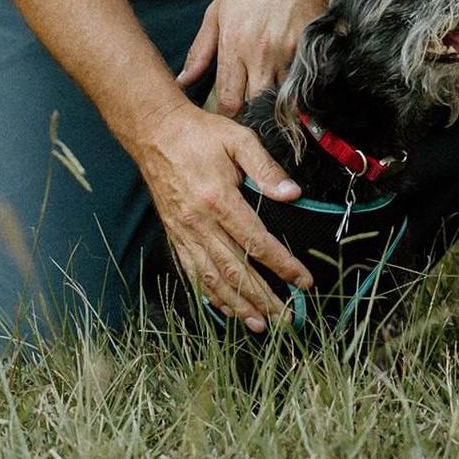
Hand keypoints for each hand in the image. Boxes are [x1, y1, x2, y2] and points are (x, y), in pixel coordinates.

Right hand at [133, 102, 313, 329]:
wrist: (155, 133)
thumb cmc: (199, 134)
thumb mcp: (239, 139)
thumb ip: (266, 168)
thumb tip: (293, 193)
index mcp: (218, 200)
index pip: (257, 242)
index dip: (282, 265)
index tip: (303, 281)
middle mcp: (199, 223)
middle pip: (235, 270)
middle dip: (263, 298)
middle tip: (286, 319)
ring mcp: (183, 233)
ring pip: (211, 279)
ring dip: (237, 305)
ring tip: (259, 325)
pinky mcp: (174, 235)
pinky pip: (192, 273)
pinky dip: (209, 295)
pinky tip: (225, 308)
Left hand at [178, 0, 330, 116]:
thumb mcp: (218, 9)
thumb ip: (201, 50)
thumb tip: (184, 80)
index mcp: (233, 42)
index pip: (229, 100)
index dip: (229, 110)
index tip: (230, 108)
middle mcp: (260, 51)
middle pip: (256, 103)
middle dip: (252, 107)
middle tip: (250, 102)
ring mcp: (288, 49)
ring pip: (281, 93)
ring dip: (274, 94)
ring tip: (268, 84)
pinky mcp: (309, 44)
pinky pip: (301, 76)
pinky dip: (294, 78)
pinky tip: (288, 69)